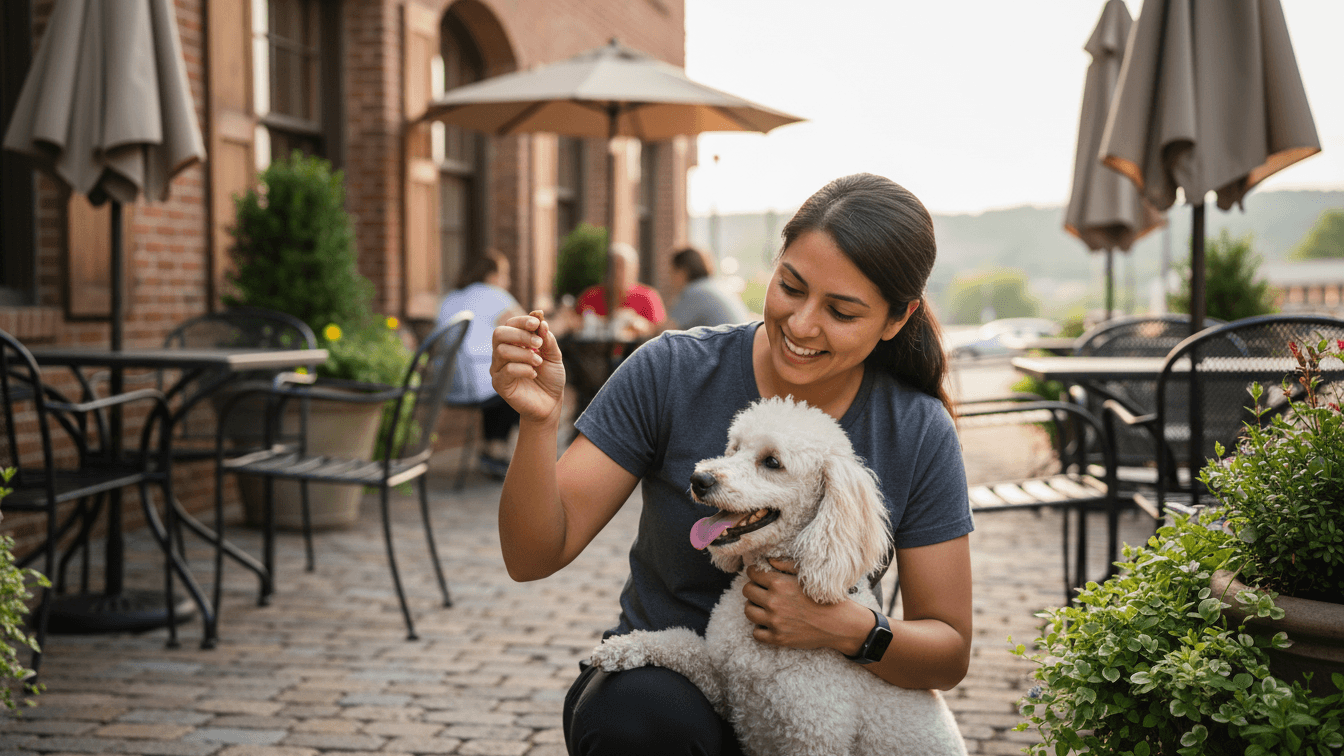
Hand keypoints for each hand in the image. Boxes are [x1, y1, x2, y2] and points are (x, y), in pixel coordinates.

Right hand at [491, 310, 565, 422]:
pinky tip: (534, 373)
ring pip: (502, 351)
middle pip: (499, 333)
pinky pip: (506, 370)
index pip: (510, 324)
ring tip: (538, 362)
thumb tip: (541, 320)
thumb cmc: (550, 378)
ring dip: (524, 353)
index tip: (537, 323)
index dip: (522, 320)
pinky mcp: (500, 384)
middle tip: (538, 343)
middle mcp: (502, 353)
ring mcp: (499, 369)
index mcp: (514, 343)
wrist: (551, 402)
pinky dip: (523, 369)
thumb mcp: (554, 355)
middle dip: (520, 334)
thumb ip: (547, 339)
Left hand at [742, 559, 865, 651]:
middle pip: (747, 591)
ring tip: (764, 607)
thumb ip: (785, 565)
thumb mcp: (806, 576)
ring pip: (748, 611)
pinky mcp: (778, 638)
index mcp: (779, 583)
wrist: (839, 623)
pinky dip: (760, 628)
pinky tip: (769, 623)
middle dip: (753, 588)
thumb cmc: (824, 597)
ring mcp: (774, 622)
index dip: (754, 573)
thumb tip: (768, 561)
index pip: (753, 574)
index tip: (758, 576)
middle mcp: (773, 602)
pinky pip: (756, 633)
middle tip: (761, 591)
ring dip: (754, 607)